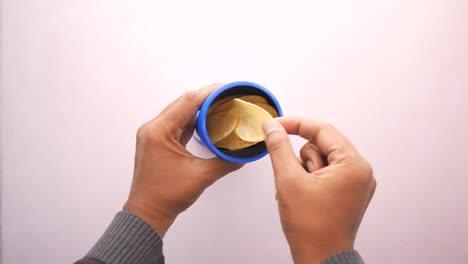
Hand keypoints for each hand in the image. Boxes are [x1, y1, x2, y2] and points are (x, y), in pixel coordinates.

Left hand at [123, 84, 242, 237]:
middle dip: (207, 97)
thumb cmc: (166, 196)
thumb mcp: (201, 176)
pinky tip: (208, 120)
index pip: (188, 102)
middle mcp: (153, 128)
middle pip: (183, 103)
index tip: (227, 87)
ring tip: (221, 104)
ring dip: (200, 108)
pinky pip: (177, 123)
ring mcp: (154, 134)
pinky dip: (193, 120)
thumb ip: (225, 161)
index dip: (210, 92)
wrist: (148, 212)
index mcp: (159, 132)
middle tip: (228, 94)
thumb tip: (244, 153)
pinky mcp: (158, 141)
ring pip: (180, 112)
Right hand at [262, 117, 375, 263]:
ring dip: (304, 170)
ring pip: (322, 159)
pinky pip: (326, 172)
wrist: (320, 259)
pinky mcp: (348, 192)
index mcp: (353, 165)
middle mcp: (360, 171)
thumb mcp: (288, 180)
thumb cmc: (310, 227)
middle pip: (323, 145)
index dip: (295, 124)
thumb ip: (279, 148)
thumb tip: (272, 127)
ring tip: (300, 192)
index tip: (275, 125)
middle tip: (292, 177)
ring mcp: (356, 183)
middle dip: (301, 158)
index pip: (322, 130)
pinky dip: (309, 178)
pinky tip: (304, 196)